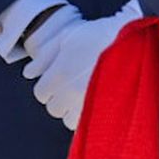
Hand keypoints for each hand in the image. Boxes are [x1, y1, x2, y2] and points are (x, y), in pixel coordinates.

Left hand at [22, 0, 141, 129]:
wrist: (129, 40)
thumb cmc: (98, 35)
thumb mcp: (66, 36)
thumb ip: (44, 56)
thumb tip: (28, 73)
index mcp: (60, 72)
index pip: (41, 93)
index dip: (47, 86)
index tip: (55, 81)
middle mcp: (70, 91)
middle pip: (53, 108)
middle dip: (58, 98)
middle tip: (69, 85)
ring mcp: (87, 102)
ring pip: (67, 119)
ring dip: (70, 109)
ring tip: (81, 94)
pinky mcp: (103, 110)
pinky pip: (85, 124)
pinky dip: (85, 116)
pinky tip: (92, 101)